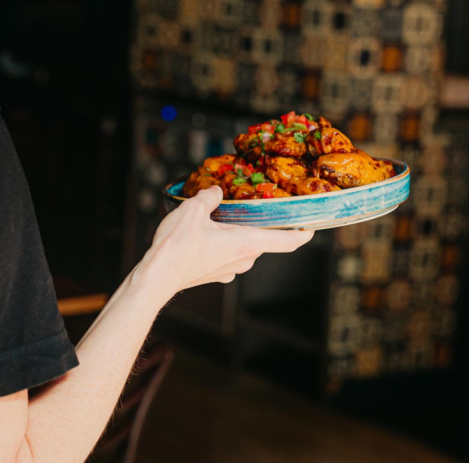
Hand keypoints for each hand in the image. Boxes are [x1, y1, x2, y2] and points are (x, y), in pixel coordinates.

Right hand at [135, 186, 313, 303]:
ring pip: (244, 249)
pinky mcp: (216, 275)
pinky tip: (205, 235)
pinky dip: (223, 245)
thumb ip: (208, 197)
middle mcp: (244, 260)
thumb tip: (214, 192)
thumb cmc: (177, 247)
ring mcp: (230, 270)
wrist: (157, 276)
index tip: (311, 227)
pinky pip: (228, 257)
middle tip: (251, 208)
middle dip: (258, 225)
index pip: (287, 242)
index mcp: (246, 243)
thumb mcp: (193, 210)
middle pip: (263, 241)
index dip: (303, 233)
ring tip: (221, 219)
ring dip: (237, 235)